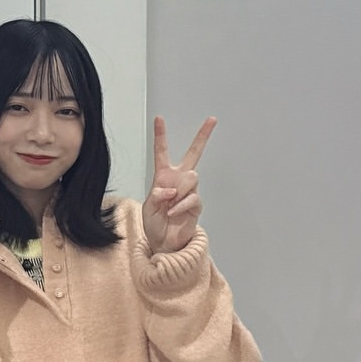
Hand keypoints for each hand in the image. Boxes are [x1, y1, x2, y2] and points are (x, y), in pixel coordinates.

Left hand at [142, 114, 215, 253]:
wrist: (164, 243)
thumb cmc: (155, 224)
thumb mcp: (148, 208)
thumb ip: (156, 195)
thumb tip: (170, 189)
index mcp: (163, 176)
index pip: (162, 152)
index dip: (161, 135)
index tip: (159, 118)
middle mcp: (178, 180)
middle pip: (193, 153)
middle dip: (203, 136)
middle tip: (212, 120)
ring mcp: (189, 191)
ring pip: (191, 177)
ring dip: (178, 191)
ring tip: (169, 205)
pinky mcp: (196, 203)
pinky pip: (192, 197)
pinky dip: (180, 206)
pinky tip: (173, 213)